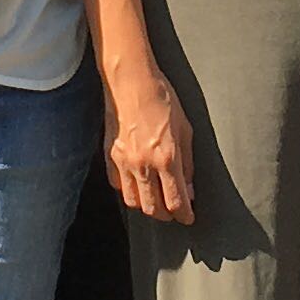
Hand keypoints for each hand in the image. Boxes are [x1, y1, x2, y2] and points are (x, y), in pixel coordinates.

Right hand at [104, 69, 198, 226]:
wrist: (132, 82)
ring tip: (156, 202)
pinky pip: (118, 186)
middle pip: (153, 209)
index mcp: (167, 158)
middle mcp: (144, 164)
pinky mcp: (110, 156)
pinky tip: (138, 185)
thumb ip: (188, 164)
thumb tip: (189, 189)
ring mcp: (124, 162)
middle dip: (167, 216)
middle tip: (174, 212)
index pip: (176, 201)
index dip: (184, 215)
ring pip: (133, 202)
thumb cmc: (163, 100)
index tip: (188, 217)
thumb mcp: (186, 130)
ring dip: (147, 207)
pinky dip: (129, 191)